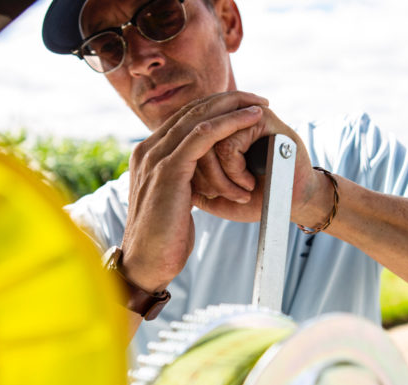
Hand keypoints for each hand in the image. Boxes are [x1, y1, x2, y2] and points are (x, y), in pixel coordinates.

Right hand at [120, 91, 267, 292]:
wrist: (147, 262)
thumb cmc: (165, 237)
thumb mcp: (174, 201)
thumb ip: (183, 182)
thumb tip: (201, 178)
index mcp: (149, 155)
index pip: (185, 119)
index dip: (216, 109)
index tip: (243, 108)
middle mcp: (149, 149)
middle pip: (192, 110)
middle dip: (228, 100)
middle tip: (257, 98)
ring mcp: (156, 156)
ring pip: (199, 117)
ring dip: (233, 106)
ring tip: (260, 103)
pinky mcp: (168, 169)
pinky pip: (203, 135)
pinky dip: (230, 123)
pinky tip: (251, 118)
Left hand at [194, 105, 333, 227]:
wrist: (289, 206)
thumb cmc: (255, 201)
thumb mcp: (215, 197)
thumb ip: (192, 184)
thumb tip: (168, 173)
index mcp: (213, 134)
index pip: (183, 144)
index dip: (194, 174)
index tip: (211, 195)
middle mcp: (225, 121)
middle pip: (191, 142)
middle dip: (207, 179)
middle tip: (228, 197)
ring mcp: (242, 117)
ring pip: (207, 144)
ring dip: (222, 178)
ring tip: (241, 193)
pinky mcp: (260, 119)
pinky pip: (228, 144)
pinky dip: (235, 171)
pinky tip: (249, 184)